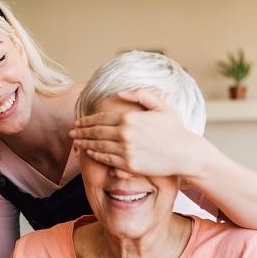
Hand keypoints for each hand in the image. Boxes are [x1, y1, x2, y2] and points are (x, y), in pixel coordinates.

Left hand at [69, 89, 210, 177]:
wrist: (185, 153)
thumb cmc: (174, 129)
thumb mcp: (160, 106)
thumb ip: (140, 95)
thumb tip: (120, 92)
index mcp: (129, 117)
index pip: (101, 118)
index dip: (87, 120)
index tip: (78, 121)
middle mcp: (125, 134)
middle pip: (96, 132)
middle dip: (81, 132)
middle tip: (71, 132)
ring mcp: (126, 151)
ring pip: (98, 147)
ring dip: (84, 144)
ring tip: (76, 143)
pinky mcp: (129, 165)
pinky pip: (107, 160)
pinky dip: (96, 156)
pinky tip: (89, 153)